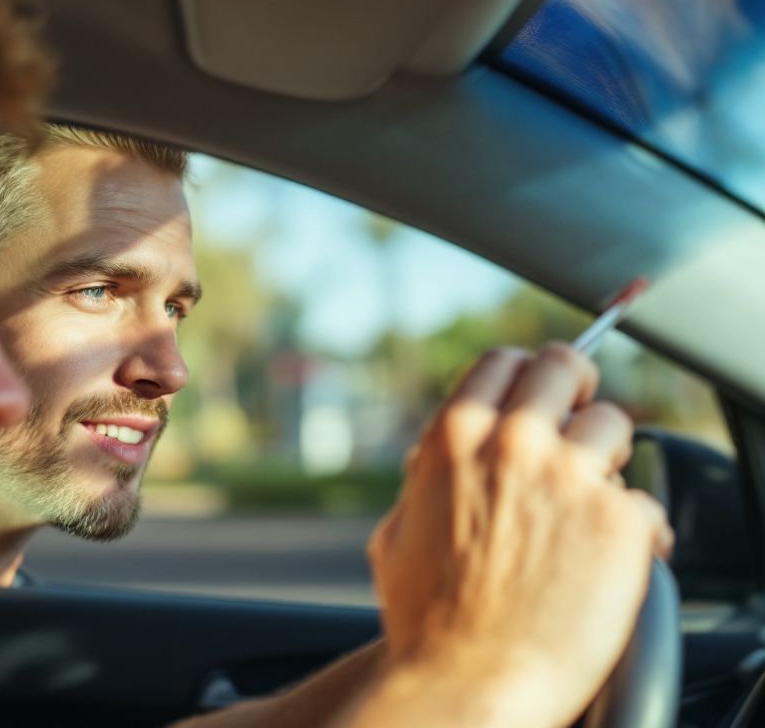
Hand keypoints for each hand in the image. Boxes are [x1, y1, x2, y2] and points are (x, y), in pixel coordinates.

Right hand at [366, 343, 672, 726]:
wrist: (466, 681)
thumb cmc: (425, 619)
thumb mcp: (398, 528)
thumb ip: (426, 479)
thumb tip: (435, 458)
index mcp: (455, 436)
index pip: (505, 362)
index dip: (525, 378)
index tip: (540, 399)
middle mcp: (514, 442)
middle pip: (566, 367)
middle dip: (575, 395)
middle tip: (578, 430)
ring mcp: (572, 478)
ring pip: (617, 426)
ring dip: (606, 462)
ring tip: (589, 509)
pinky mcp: (620, 523)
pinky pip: (644, 504)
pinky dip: (634, 532)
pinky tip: (608, 563)